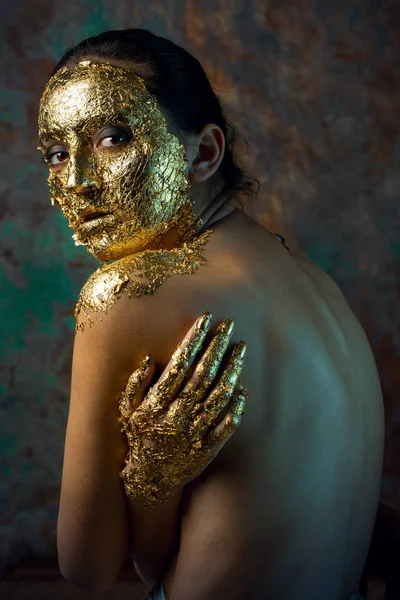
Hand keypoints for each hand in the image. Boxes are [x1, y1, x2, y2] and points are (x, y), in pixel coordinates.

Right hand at [117, 312, 247, 509]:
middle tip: (229, 325)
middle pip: (202, 376)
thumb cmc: (138, 437)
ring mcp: (194, 433)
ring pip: (218, 397)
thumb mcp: (127, 411)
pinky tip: (243, 388)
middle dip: (217, 347)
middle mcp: (176, 417)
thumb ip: (136, 385)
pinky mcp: (208, 448)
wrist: (149, 479)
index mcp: (156, 404)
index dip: (193, 340)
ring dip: (232, 371)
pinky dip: (236, 407)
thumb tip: (150, 359)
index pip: (179, 365)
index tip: (205, 319)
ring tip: (241, 349)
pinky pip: (226, 426)